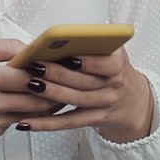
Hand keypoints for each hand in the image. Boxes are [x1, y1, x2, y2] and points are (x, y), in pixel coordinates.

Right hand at [0, 39, 63, 143]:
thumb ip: (5, 46)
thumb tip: (33, 48)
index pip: (25, 75)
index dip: (47, 69)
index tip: (63, 62)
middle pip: (35, 97)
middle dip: (56, 88)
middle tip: (74, 77)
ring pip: (34, 112)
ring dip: (52, 102)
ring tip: (65, 88)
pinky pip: (22, 119)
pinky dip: (34, 111)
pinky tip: (43, 101)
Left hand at [12, 48, 153, 141]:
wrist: (132, 100)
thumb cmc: (114, 70)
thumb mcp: (113, 53)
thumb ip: (93, 44)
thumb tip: (61, 36)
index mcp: (118, 64)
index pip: (104, 63)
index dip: (85, 61)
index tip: (66, 56)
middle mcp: (114, 86)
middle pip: (83, 82)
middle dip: (58, 74)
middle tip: (35, 66)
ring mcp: (104, 105)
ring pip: (74, 101)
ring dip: (50, 94)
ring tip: (30, 84)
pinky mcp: (93, 120)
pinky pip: (68, 122)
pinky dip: (47, 123)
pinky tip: (28, 121)